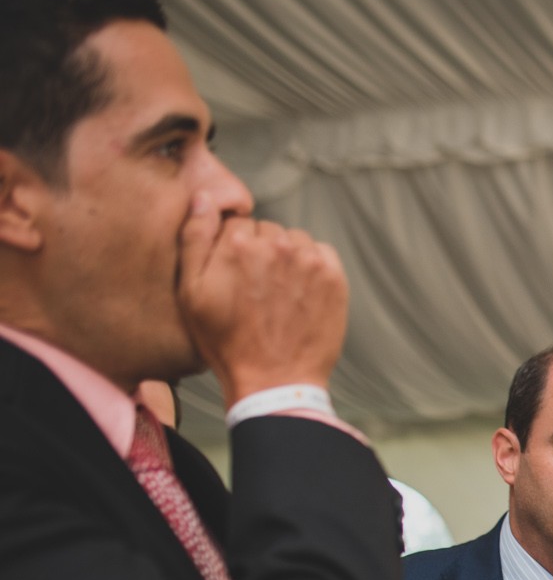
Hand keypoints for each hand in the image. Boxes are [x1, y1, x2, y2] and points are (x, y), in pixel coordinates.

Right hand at [176, 196, 347, 403]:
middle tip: (256, 289)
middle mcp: (276, 245)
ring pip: (294, 241)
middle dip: (260, 252)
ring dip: (287, 258)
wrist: (274, 381)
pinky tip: (301, 293)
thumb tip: (204, 197)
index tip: (234, 275)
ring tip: (279, 293)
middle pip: (267, 231)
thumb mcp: (191, 292)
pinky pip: (321, 253)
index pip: (236, 224)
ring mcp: (309, 261)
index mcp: (237, 243)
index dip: (232, 249)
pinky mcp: (334, 277)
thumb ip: (194, 238)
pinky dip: (312, 266)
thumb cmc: (226, 341)